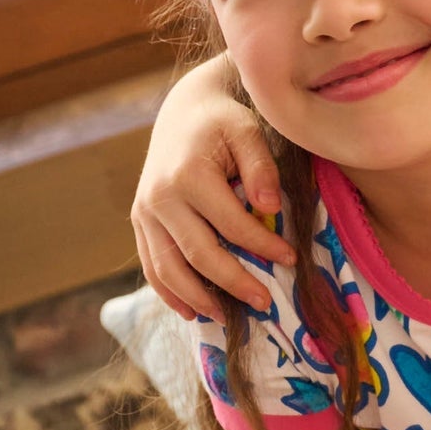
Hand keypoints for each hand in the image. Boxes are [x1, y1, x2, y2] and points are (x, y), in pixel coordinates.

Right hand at [132, 58, 292, 319]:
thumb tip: (270, 209)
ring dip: (197, 298)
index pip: (231, 224)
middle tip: (265, 304)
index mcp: (187, 175)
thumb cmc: (223, 122)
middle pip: (197, 253)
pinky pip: (151, 265)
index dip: (262, 246)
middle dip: (232, 283)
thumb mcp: (247, 131)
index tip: (290, 259)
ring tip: (228, 319)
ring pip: (167, 268)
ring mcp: (144, 212)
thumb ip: (260, 167)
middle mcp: (159, 197)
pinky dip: (170, 292)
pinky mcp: (139, 221)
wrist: (184, 111)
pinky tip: (192, 311)